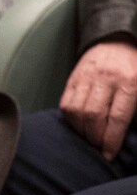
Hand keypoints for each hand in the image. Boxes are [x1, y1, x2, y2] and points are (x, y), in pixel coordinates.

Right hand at [59, 37, 136, 159]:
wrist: (115, 41)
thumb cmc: (133, 68)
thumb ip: (135, 108)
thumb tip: (126, 133)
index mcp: (130, 82)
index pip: (117, 117)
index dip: (111, 139)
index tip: (109, 153)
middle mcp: (106, 79)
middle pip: (94, 115)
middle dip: (95, 137)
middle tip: (98, 146)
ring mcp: (86, 78)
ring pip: (76, 111)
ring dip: (81, 130)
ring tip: (88, 137)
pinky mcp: (73, 78)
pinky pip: (66, 103)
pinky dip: (70, 119)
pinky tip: (78, 124)